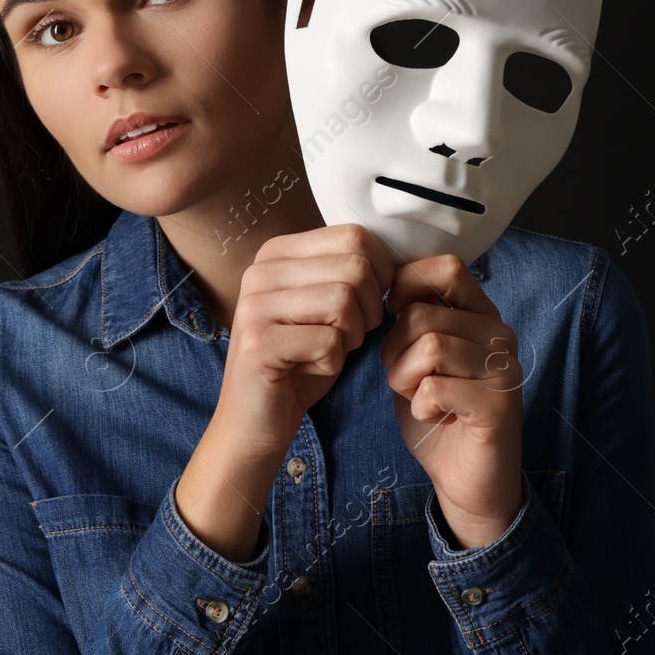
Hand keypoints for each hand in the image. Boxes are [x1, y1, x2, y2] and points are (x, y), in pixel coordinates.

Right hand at [216, 223, 393, 458]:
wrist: (254, 419)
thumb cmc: (300, 361)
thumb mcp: (325, 307)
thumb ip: (349, 273)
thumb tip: (400, 260)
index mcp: (278, 253)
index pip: (355, 236)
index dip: (380, 274)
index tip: (366, 305)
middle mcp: (261, 271)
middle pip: (356, 268)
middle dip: (369, 310)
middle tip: (348, 335)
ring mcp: (255, 305)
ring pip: (345, 302)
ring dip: (351, 337)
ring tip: (328, 351)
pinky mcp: (259, 343)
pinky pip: (329, 342)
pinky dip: (332, 363)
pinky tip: (309, 368)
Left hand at [379, 254, 523, 548]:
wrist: (468, 481)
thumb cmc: (438, 414)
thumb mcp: (417, 358)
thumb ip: (411, 319)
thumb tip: (385, 283)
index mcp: (480, 314)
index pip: (446, 267)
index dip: (406, 285)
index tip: (391, 317)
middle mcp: (499, 334)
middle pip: (423, 315)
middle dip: (394, 351)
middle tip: (404, 379)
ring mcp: (504, 368)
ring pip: (429, 347)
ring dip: (404, 379)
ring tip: (417, 397)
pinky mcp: (500, 405)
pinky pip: (435, 388)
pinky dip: (420, 407)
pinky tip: (434, 417)